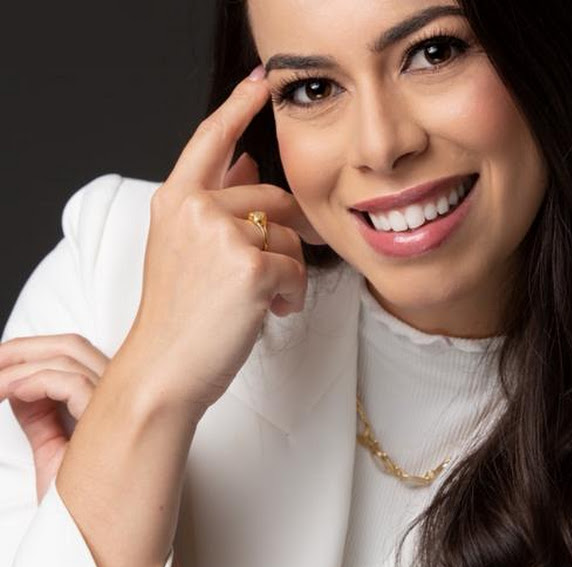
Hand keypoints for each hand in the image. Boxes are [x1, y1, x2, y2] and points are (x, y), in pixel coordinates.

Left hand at [0, 334, 107, 502]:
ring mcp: (118, 402)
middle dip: (22, 348)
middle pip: (71, 345)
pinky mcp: (108, 416)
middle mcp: (121, 394)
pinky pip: (67, 380)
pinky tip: (10, 394)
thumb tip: (21, 392)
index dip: (31, 352)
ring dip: (17, 367)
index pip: (74, 353)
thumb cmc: (85, 506)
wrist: (93, 539)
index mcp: (112, 400)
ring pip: (66, 357)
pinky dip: (31, 381)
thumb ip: (41, 419)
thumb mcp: (53, 450)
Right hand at [107, 70, 324, 415]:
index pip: (211, 139)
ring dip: (288, 270)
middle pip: (272, 197)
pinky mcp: (251, 266)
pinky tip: (274, 310)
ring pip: (289, 235)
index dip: (238, 106)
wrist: (165, 371)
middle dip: (286, 232)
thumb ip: (216, 200)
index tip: (261, 82)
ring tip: (263, 299)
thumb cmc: (179, 316)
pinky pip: (297, 270)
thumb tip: (245, 162)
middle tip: (276, 269)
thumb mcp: (187, 248)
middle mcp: (195, 208)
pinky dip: (293, 295)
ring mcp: (222, 235)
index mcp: (175, 200)